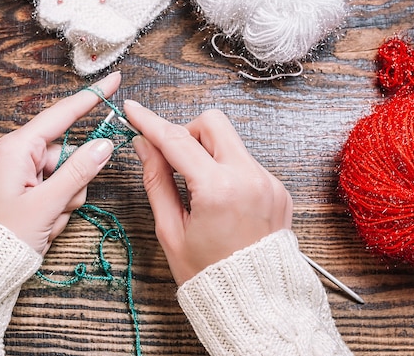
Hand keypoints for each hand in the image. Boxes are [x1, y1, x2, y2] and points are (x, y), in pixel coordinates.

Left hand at [0, 72, 120, 254]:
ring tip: (44, 223)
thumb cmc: (0, 236)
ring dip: (61, 201)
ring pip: (60, 177)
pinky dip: (50, 208)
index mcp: (15, 148)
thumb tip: (104, 145)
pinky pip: (46, 190)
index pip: (61, 115)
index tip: (113, 81)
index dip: (91, 98)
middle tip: (58, 209)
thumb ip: (79, 171)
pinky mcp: (13, 189)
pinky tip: (38, 226)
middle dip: (70, 184)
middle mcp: (12, 154)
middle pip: (65, 155)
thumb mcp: (47, 204)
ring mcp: (13, 172)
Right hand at [124, 100, 292, 284]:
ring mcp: (268, 182)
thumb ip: (157, 181)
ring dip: (208, 152)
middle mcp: (250, 178)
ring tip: (198, 189)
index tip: (135, 111)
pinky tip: (220, 200)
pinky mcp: (278, 188)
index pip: (177, 140)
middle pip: (213, 123)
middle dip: (188, 132)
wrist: (255, 302)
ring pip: (231, 141)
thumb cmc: (210, 275)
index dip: (151, 122)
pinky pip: (246, 162)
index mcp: (219, 190)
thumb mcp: (171, 231)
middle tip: (174, 160)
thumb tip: (145, 147)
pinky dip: (227, 170)